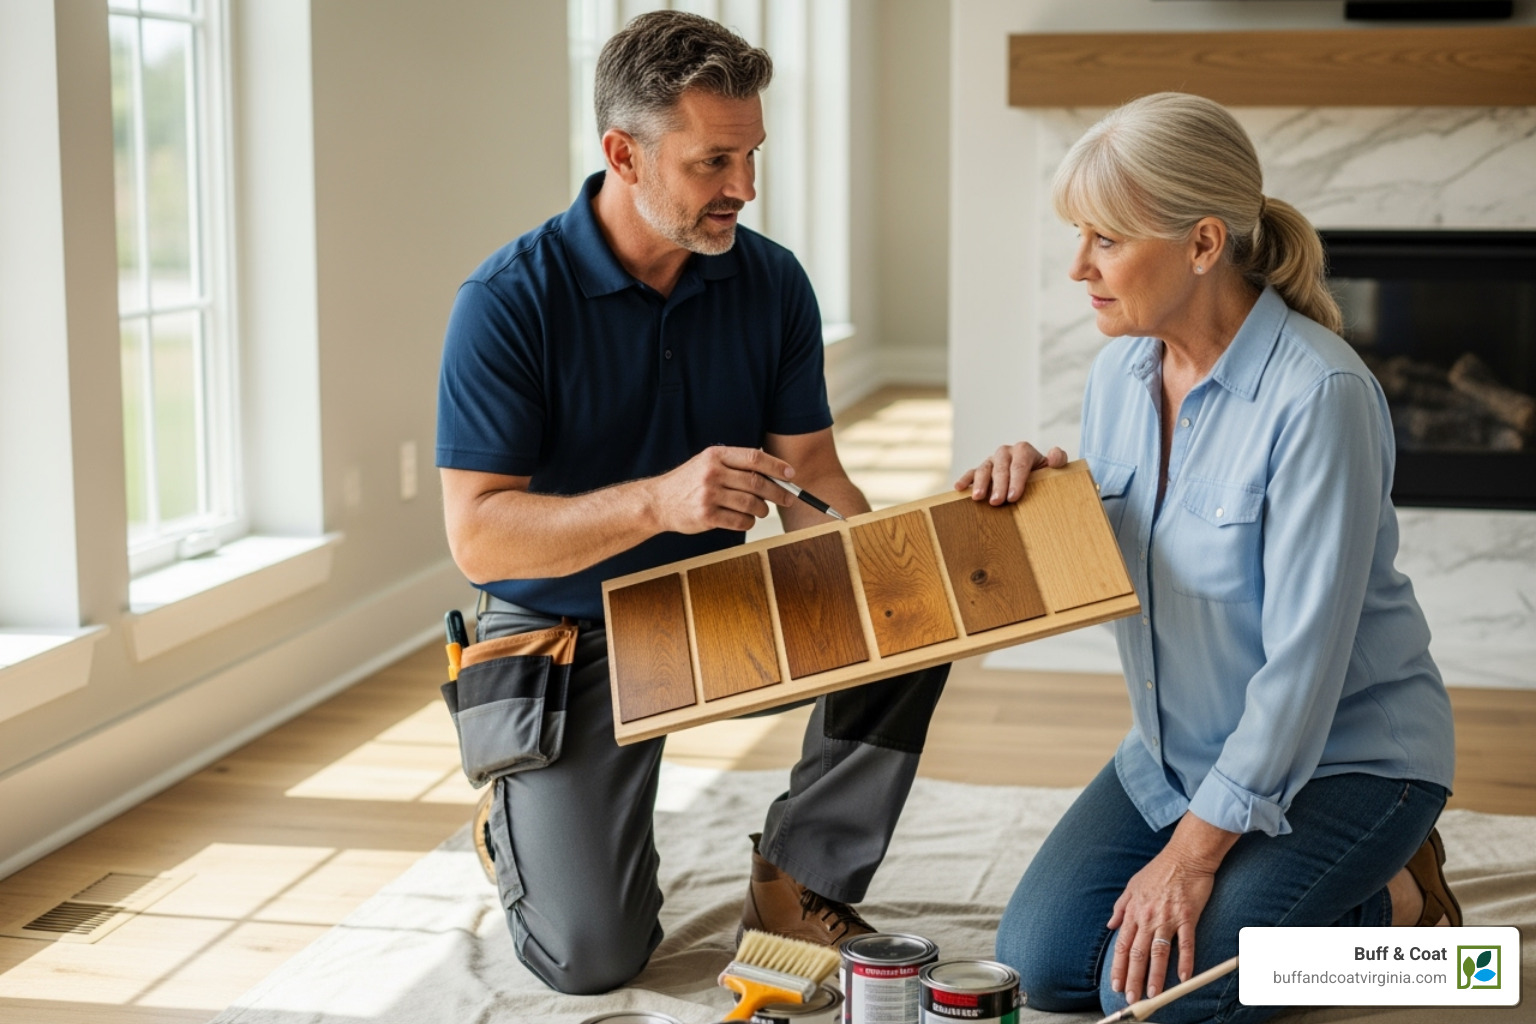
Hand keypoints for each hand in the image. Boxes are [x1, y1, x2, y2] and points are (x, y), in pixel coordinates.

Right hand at [644, 446, 795, 533]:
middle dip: (778, 492)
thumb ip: (735, 464)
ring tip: (761, 510)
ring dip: (762, 510)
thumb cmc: (688, 482)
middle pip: (757, 483)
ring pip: (752, 504)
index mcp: (715, 456)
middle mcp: (712, 473)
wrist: (658, 502)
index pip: (755, 457)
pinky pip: (740, 521)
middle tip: (788, 499)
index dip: (777, 467)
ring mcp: (709, 495)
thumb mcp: (707, 463)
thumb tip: (774, 472)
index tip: (790, 475)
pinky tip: (746, 519)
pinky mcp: (706, 516)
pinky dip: (749, 522)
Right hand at [954, 442, 1067, 504]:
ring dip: (980, 483)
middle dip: (998, 485)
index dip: (1016, 480)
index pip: (1020, 463)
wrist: (1034, 475)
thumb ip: (1058, 460)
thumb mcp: (1054, 468)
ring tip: (978, 498)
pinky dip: (965, 479)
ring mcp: (992, 460)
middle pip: (1001, 467)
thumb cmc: (1044, 474)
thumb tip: (1054, 456)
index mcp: (1023, 450)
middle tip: (997, 502)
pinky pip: (971, 472)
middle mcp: (1006, 452)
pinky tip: (959, 488)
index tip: (1014, 497)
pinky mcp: (982, 469)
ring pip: (984, 468)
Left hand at [1108, 814, 1235, 1003]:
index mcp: (1134, 911)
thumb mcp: (1132, 885)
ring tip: (1153, 994)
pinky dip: (1186, 961)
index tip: (1116, 984)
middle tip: (1131, 997)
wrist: (1185, 855)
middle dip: (1133, 978)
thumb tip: (1111, 924)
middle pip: (1138, 954)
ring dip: (1155, 976)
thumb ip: (1121, 907)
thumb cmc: (1160, 869)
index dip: (1118, 967)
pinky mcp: (1188, 916)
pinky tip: (1184, 978)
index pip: (1122, 945)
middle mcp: (1148, 917)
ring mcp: (1168, 918)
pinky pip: (1186, 943)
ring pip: (1159, 953)